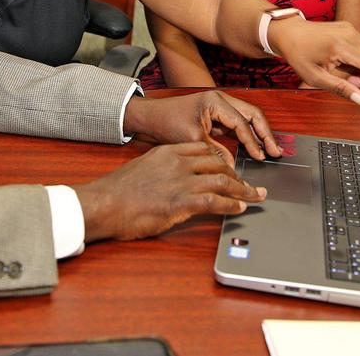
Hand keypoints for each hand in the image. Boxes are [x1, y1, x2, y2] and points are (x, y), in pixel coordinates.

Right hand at [74, 142, 266, 241]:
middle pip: (218, 164)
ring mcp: (181, 181)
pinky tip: (239, 209)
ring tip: (256, 196)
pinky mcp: (181, 202)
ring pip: (223, 181)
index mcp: (169, 152)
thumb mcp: (143, 169)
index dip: (223, 160)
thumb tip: (174, 180)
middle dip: (238, 175)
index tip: (232, 168)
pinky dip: (231, 205)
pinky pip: (215, 201)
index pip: (204, 150)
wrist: (104, 203)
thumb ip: (163, 170)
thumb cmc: (118, 191)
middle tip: (251, 185)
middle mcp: (178, 162)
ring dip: (244, 190)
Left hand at [123, 91, 280, 159]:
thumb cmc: (166, 123)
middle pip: (252, 114)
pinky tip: (252, 148)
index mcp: (216, 102)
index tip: (261, 156)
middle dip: (265, 133)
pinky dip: (246, 135)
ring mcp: (218, 107)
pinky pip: (236, 124)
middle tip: (275, 151)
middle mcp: (220, 100)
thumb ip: (215, 151)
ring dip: (258, 133)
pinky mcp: (214, 116)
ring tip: (269, 150)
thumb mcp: (191, 139)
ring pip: (246, 118)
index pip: (242, 122)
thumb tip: (231, 166)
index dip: (253, 141)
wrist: (148, 119)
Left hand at [269, 20, 359, 104]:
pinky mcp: (351, 28)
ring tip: (338, 69)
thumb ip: (341, 89)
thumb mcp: (315, 77)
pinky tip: (340, 60)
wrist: (289, 32)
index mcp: (340, 46)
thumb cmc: (299, 54)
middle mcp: (350, 34)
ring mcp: (352, 29)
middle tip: (343, 80)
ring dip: (359, 69)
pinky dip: (356, 60)